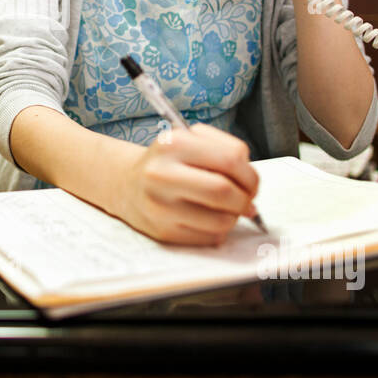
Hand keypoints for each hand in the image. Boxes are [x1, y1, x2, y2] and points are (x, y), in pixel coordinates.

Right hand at [107, 124, 258, 245]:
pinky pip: (209, 237)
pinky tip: (209, 219)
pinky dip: (219, 231)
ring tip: (227, 210)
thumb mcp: (190, 141)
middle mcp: (162, 174)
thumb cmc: (168, 163)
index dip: (250, 175)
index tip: (251, 182)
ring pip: (221, 220)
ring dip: (234, 217)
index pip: (231, 159)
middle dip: (245, 199)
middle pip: (224, 192)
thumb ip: (225, 152)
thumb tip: (251, 187)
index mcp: (173, 144)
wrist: (126, 184)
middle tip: (247, 201)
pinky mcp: (163, 232)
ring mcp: (160, 206)